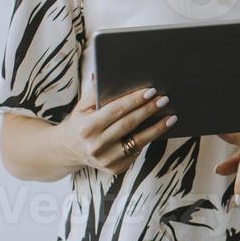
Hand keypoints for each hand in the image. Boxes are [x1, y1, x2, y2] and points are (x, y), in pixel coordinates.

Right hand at [54, 73, 176, 174]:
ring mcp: (106, 160)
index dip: (135, 100)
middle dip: (148, 110)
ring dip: (157, 128)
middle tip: (164, 99)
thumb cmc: (79, 123)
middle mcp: (95, 146)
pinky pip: (136, 151)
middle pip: (129, 124)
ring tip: (171, 117)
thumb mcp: (81, 107)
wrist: (67, 151)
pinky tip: (160, 129)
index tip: (151, 91)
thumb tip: (103, 72)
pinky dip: (149, 140)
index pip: (116, 110)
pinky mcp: (114, 168)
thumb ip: (93, 91)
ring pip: (137, 141)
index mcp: (86, 128)